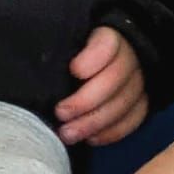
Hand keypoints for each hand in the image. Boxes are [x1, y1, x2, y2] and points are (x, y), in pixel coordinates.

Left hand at [56, 26, 146, 144]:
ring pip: (125, 102)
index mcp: (110, 35)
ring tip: (68, 134)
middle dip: (87, 99)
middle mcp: (130, 57)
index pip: (109, 44)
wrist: (100, 62)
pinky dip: (112, 132)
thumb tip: (30, 51)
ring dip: (95, 122)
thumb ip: (55, 45)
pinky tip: (91, 139)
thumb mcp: (64, 38)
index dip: (94, 58)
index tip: (74, 70)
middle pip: (116, 77)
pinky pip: (134, 119)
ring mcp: (139, 81)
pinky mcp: (142, 103)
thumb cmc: (73, 51)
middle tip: (60, 113)